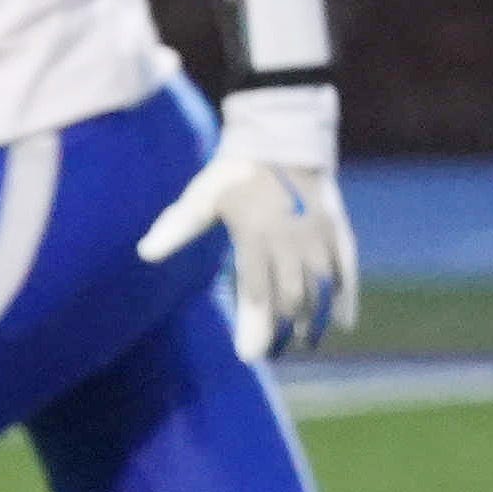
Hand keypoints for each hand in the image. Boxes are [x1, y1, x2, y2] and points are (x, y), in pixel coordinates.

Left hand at [140, 98, 359, 356]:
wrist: (281, 136)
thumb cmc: (234, 171)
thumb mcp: (203, 196)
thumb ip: (178, 227)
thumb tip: (145, 253)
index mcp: (255, 233)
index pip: (257, 290)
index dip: (254, 326)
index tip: (249, 355)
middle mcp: (290, 238)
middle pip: (291, 295)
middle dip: (283, 329)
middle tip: (273, 352)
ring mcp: (317, 234)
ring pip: (320, 287)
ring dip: (313, 319)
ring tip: (305, 342)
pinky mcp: (337, 229)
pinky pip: (347, 268)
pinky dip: (347, 296)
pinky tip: (343, 322)